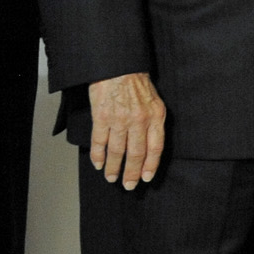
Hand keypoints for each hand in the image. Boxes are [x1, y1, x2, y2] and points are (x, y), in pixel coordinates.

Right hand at [88, 73, 165, 188]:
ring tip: (111, 177)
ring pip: (117, 151)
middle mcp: (140, 120)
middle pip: (136, 154)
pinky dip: (98, 155)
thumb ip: (154, 122)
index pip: (156, 148)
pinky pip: (100, 142)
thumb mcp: (155, 102)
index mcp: (156, 116)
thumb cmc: (137, 84)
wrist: (118, 67)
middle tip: (128, 185)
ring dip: (113, 167)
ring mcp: (120, 119)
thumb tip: (151, 145)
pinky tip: (98, 163)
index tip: (146, 178)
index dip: (151, 165)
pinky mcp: (102, 117)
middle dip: (131, 173)